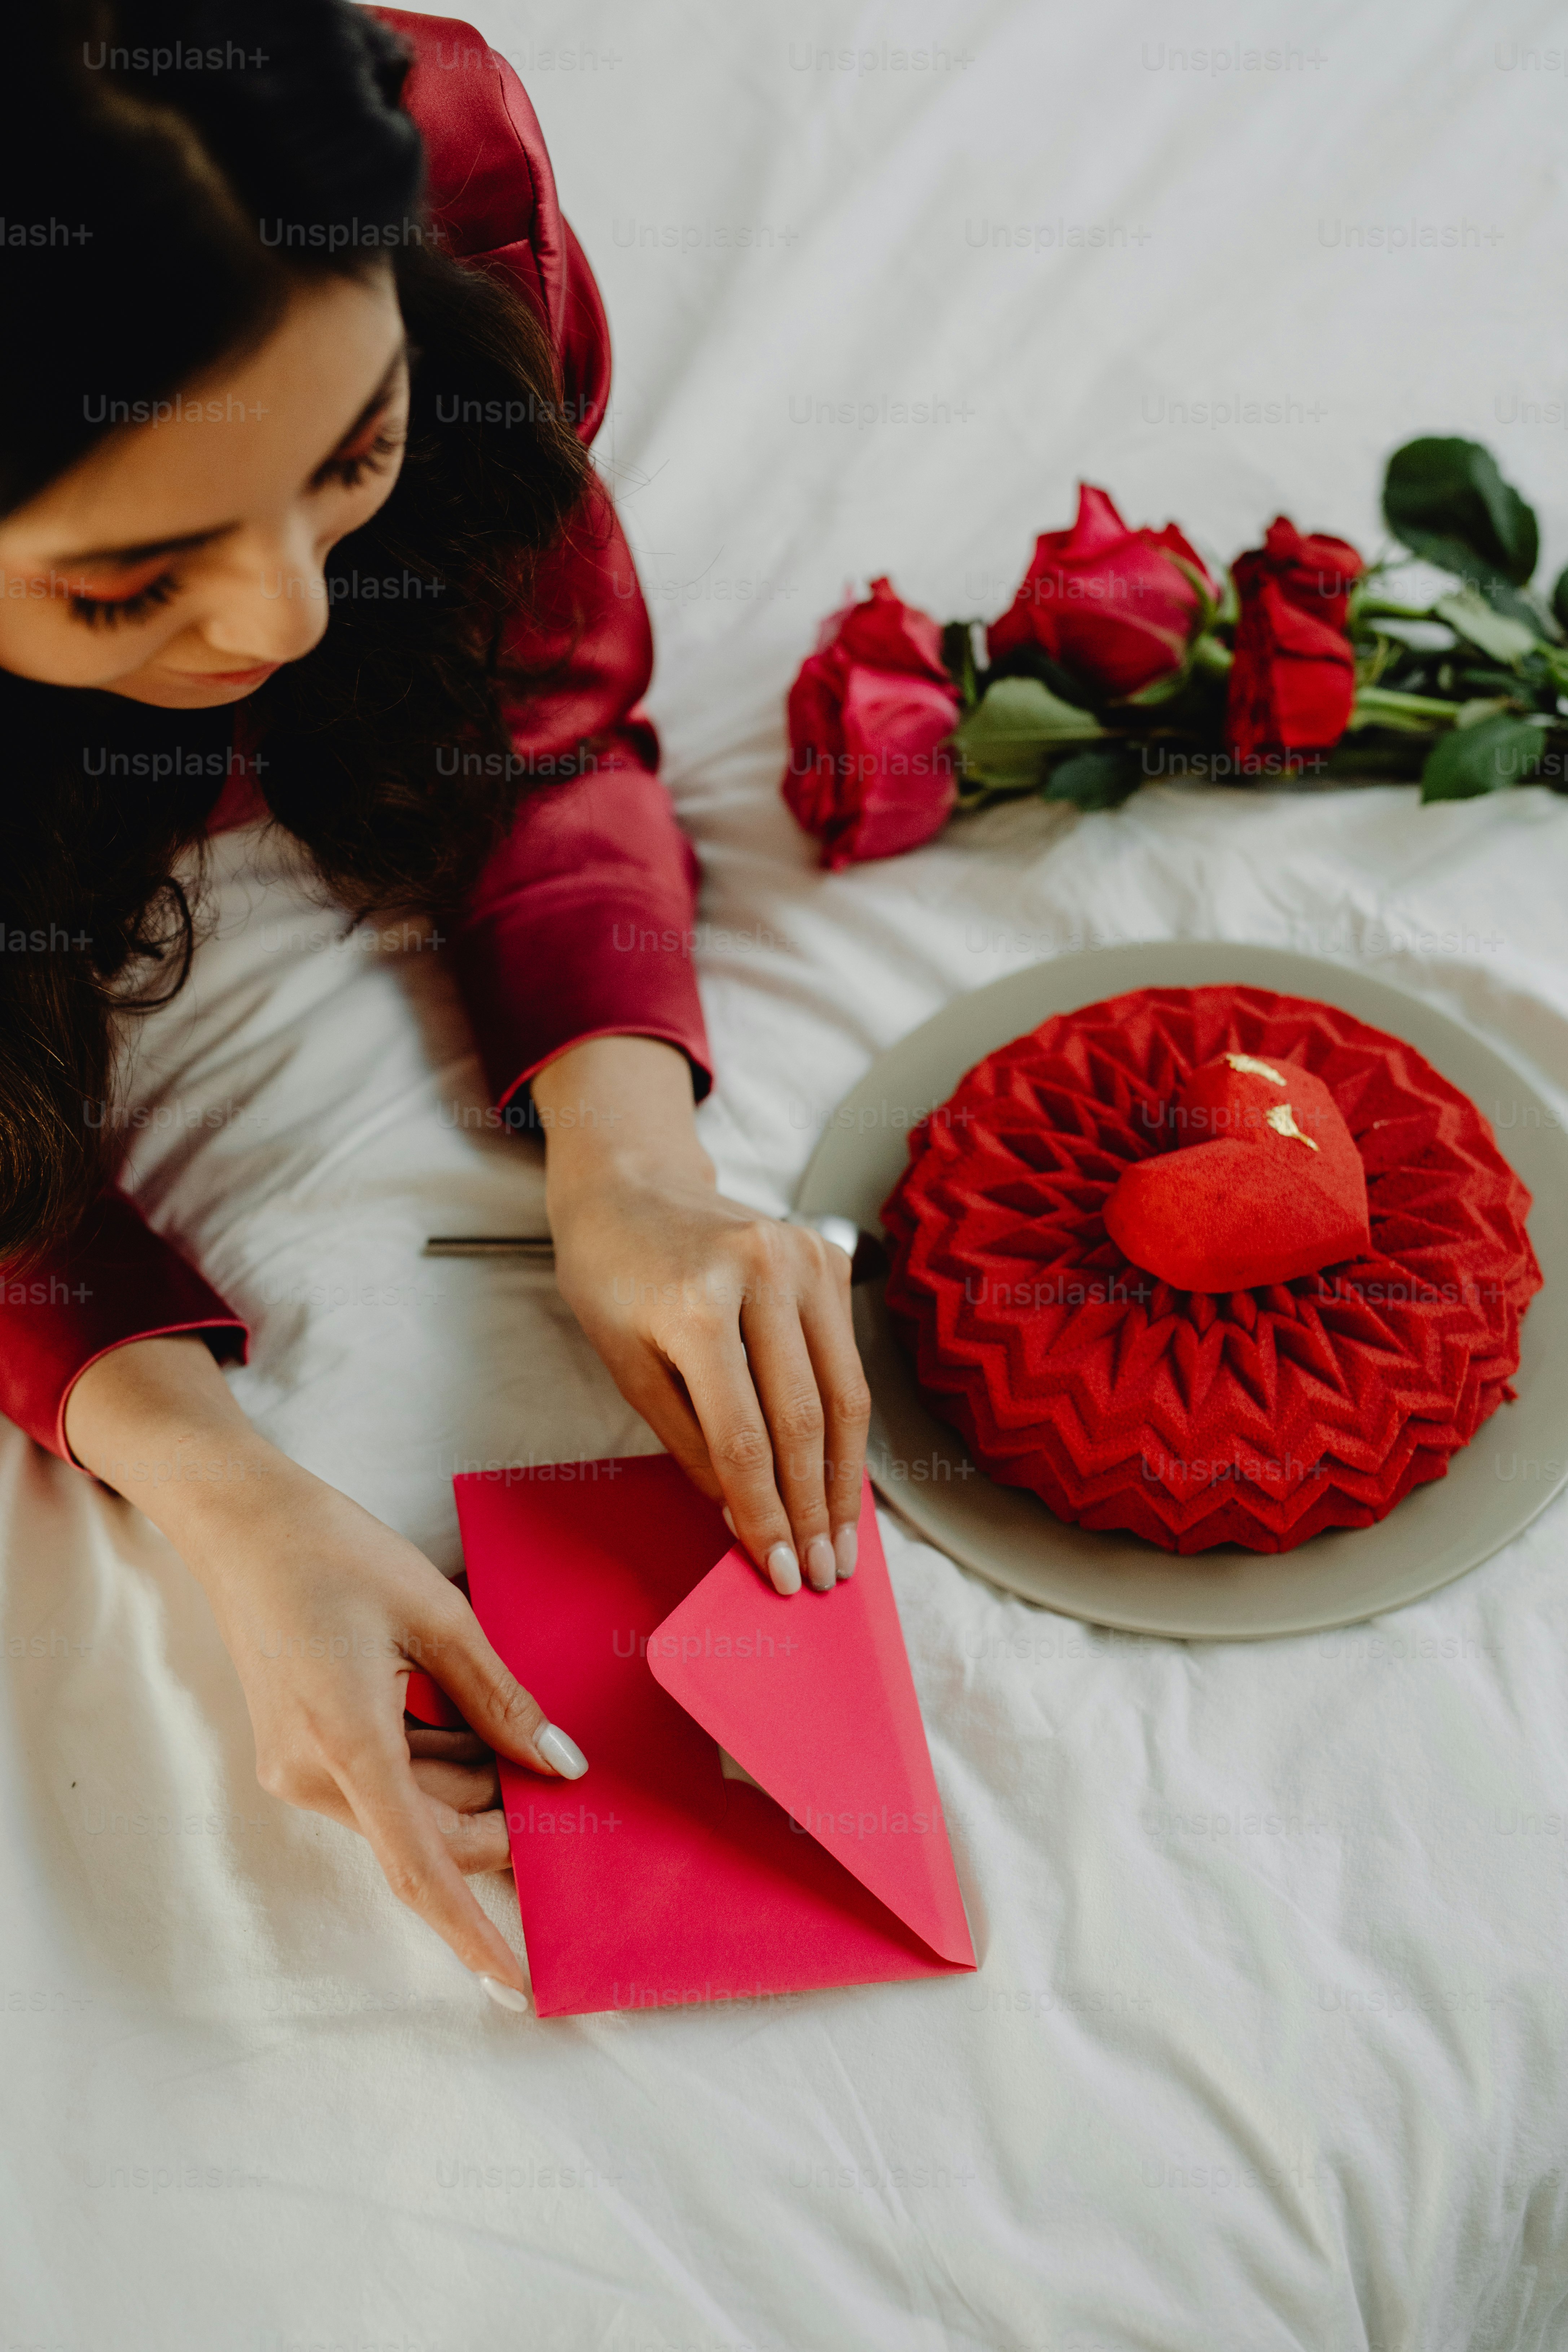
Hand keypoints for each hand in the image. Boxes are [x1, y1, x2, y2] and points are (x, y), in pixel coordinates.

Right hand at [64, 1336, 586, 2009]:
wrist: (243, 1523)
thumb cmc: (337, 1553)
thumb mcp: (439, 1616)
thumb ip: (501, 1701)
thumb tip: (561, 1766)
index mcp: (348, 1744)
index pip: (421, 1869)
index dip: (473, 1932)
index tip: (518, 1981)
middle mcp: (313, 1775)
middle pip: (429, 1837)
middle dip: (496, 1818)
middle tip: (554, 1772)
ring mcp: (298, 1770)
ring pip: (408, 1811)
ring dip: (466, 1783)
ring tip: (500, 1719)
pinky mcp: (297, 1754)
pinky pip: (382, 1784)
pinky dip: (431, 1764)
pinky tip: (457, 1714)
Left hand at [535, 1037, 870, 1594]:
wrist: (629, 1187)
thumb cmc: (613, 1281)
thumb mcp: (628, 1367)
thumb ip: (690, 1445)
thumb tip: (747, 1522)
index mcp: (696, 1304)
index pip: (745, 1437)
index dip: (766, 1515)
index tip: (780, 1574)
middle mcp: (762, 1272)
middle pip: (806, 1420)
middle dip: (815, 1510)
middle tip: (825, 1575)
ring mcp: (805, 1257)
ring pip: (846, 1393)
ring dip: (846, 1479)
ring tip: (843, 1543)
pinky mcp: (829, 1256)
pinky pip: (849, 1360)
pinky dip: (848, 1427)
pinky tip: (842, 1479)